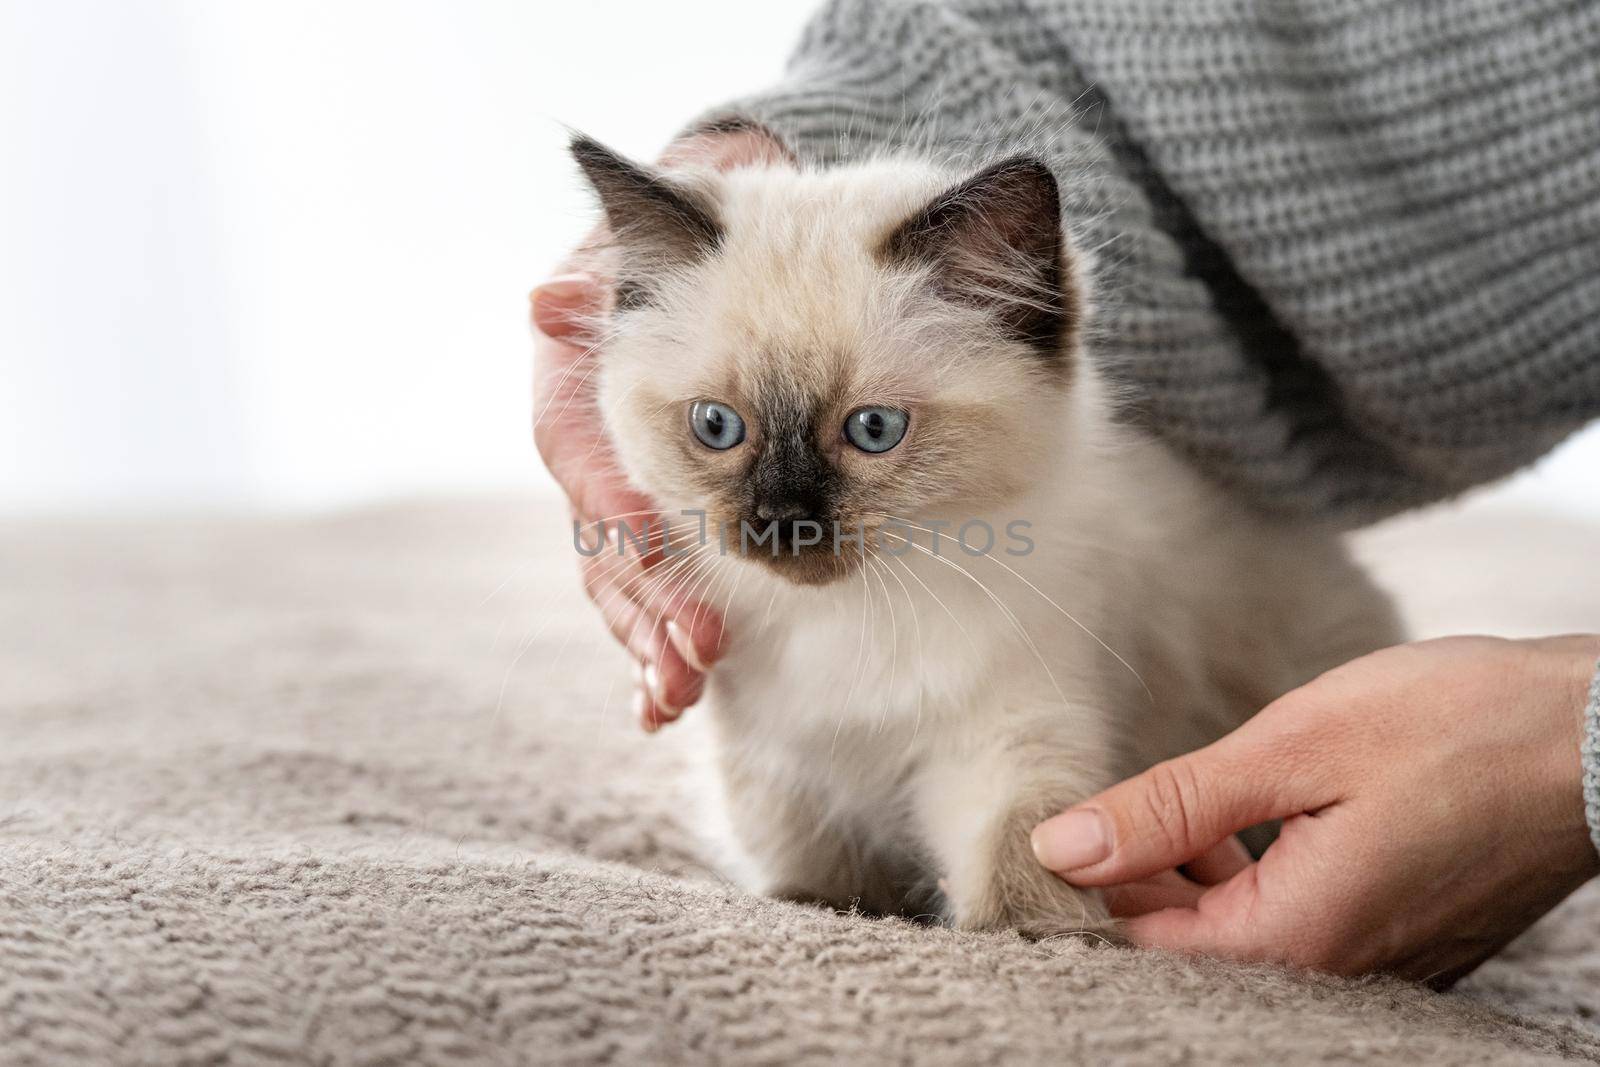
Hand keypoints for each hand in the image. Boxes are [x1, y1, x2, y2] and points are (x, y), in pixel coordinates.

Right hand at [531, 124, 788, 730]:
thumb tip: (545, 304)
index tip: (656, 555)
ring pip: (624, 588)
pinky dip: (654, 651)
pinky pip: (648, 598)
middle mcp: (593, 465)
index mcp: (577, 404)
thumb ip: (600, 282)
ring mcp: (621, 506)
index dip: (619, 515)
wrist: (711, 256)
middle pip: (608, 548)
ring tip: (681, 693)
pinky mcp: (654, 534)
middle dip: (650, 605)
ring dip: (651, 643)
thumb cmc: (676, 251)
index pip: (590, 467)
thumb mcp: (637, 254)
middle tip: (699, 653)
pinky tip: (664, 709)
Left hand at [1031, 635, 1599, 984]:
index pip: (1142, 944)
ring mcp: (1382, 961)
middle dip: (1139, 879)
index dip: (1089, 885)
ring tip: (1180, 803)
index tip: (1060, 822)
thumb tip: (1060, 846)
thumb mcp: (1291, 748)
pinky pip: (1302, 925)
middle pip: (1190, 946)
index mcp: (1295, 940)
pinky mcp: (1408, 935)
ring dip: (1195, 875)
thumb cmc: (1458, 725)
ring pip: (1244, 933)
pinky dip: (1257, 878)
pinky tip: (1250, 822)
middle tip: (1115, 801)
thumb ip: (1168, 808)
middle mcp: (1337, 973)